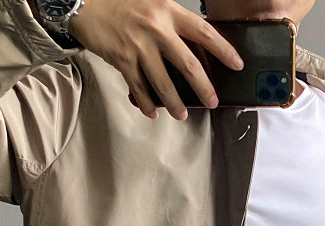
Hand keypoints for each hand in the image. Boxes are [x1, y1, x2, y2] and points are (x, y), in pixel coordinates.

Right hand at [66, 0, 243, 120]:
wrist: (86, 2)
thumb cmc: (122, 4)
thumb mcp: (153, 4)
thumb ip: (172, 22)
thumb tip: (194, 49)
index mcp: (169, 11)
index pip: (204, 32)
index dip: (224, 50)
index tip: (237, 64)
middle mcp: (156, 29)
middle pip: (188, 64)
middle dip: (203, 88)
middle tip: (212, 102)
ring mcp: (139, 46)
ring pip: (164, 83)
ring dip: (175, 103)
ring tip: (182, 114)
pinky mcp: (122, 59)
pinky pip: (139, 88)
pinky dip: (147, 103)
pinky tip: (153, 112)